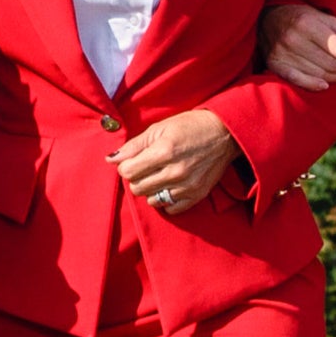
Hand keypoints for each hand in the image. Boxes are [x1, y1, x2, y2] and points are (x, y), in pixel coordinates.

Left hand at [113, 109, 242, 214]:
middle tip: (146, 168)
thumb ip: (134, 146)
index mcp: (163, 152)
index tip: (132, 161)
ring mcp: (187, 186)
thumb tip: (111, 159)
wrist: (224, 133)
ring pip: (151, 200)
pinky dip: (165, 200)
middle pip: (137, 188)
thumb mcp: (159, 129)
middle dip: (136, 178)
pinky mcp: (197, 195)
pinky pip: (170, 209)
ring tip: (158, 176)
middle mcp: (175, 172)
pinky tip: (168, 187)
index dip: (125, 166)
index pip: (127, 172)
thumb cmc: (189, 127)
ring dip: (150, 190)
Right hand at [259, 0, 335, 92]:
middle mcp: (294, 38)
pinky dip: (313, 84)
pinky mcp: (274, 64)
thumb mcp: (329, 21)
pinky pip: (297, 79)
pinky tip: (325, 85)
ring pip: (319, 74)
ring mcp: (283, 52)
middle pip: (331, 64)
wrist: (268, 19)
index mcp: (309, 24)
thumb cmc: (305, 19)